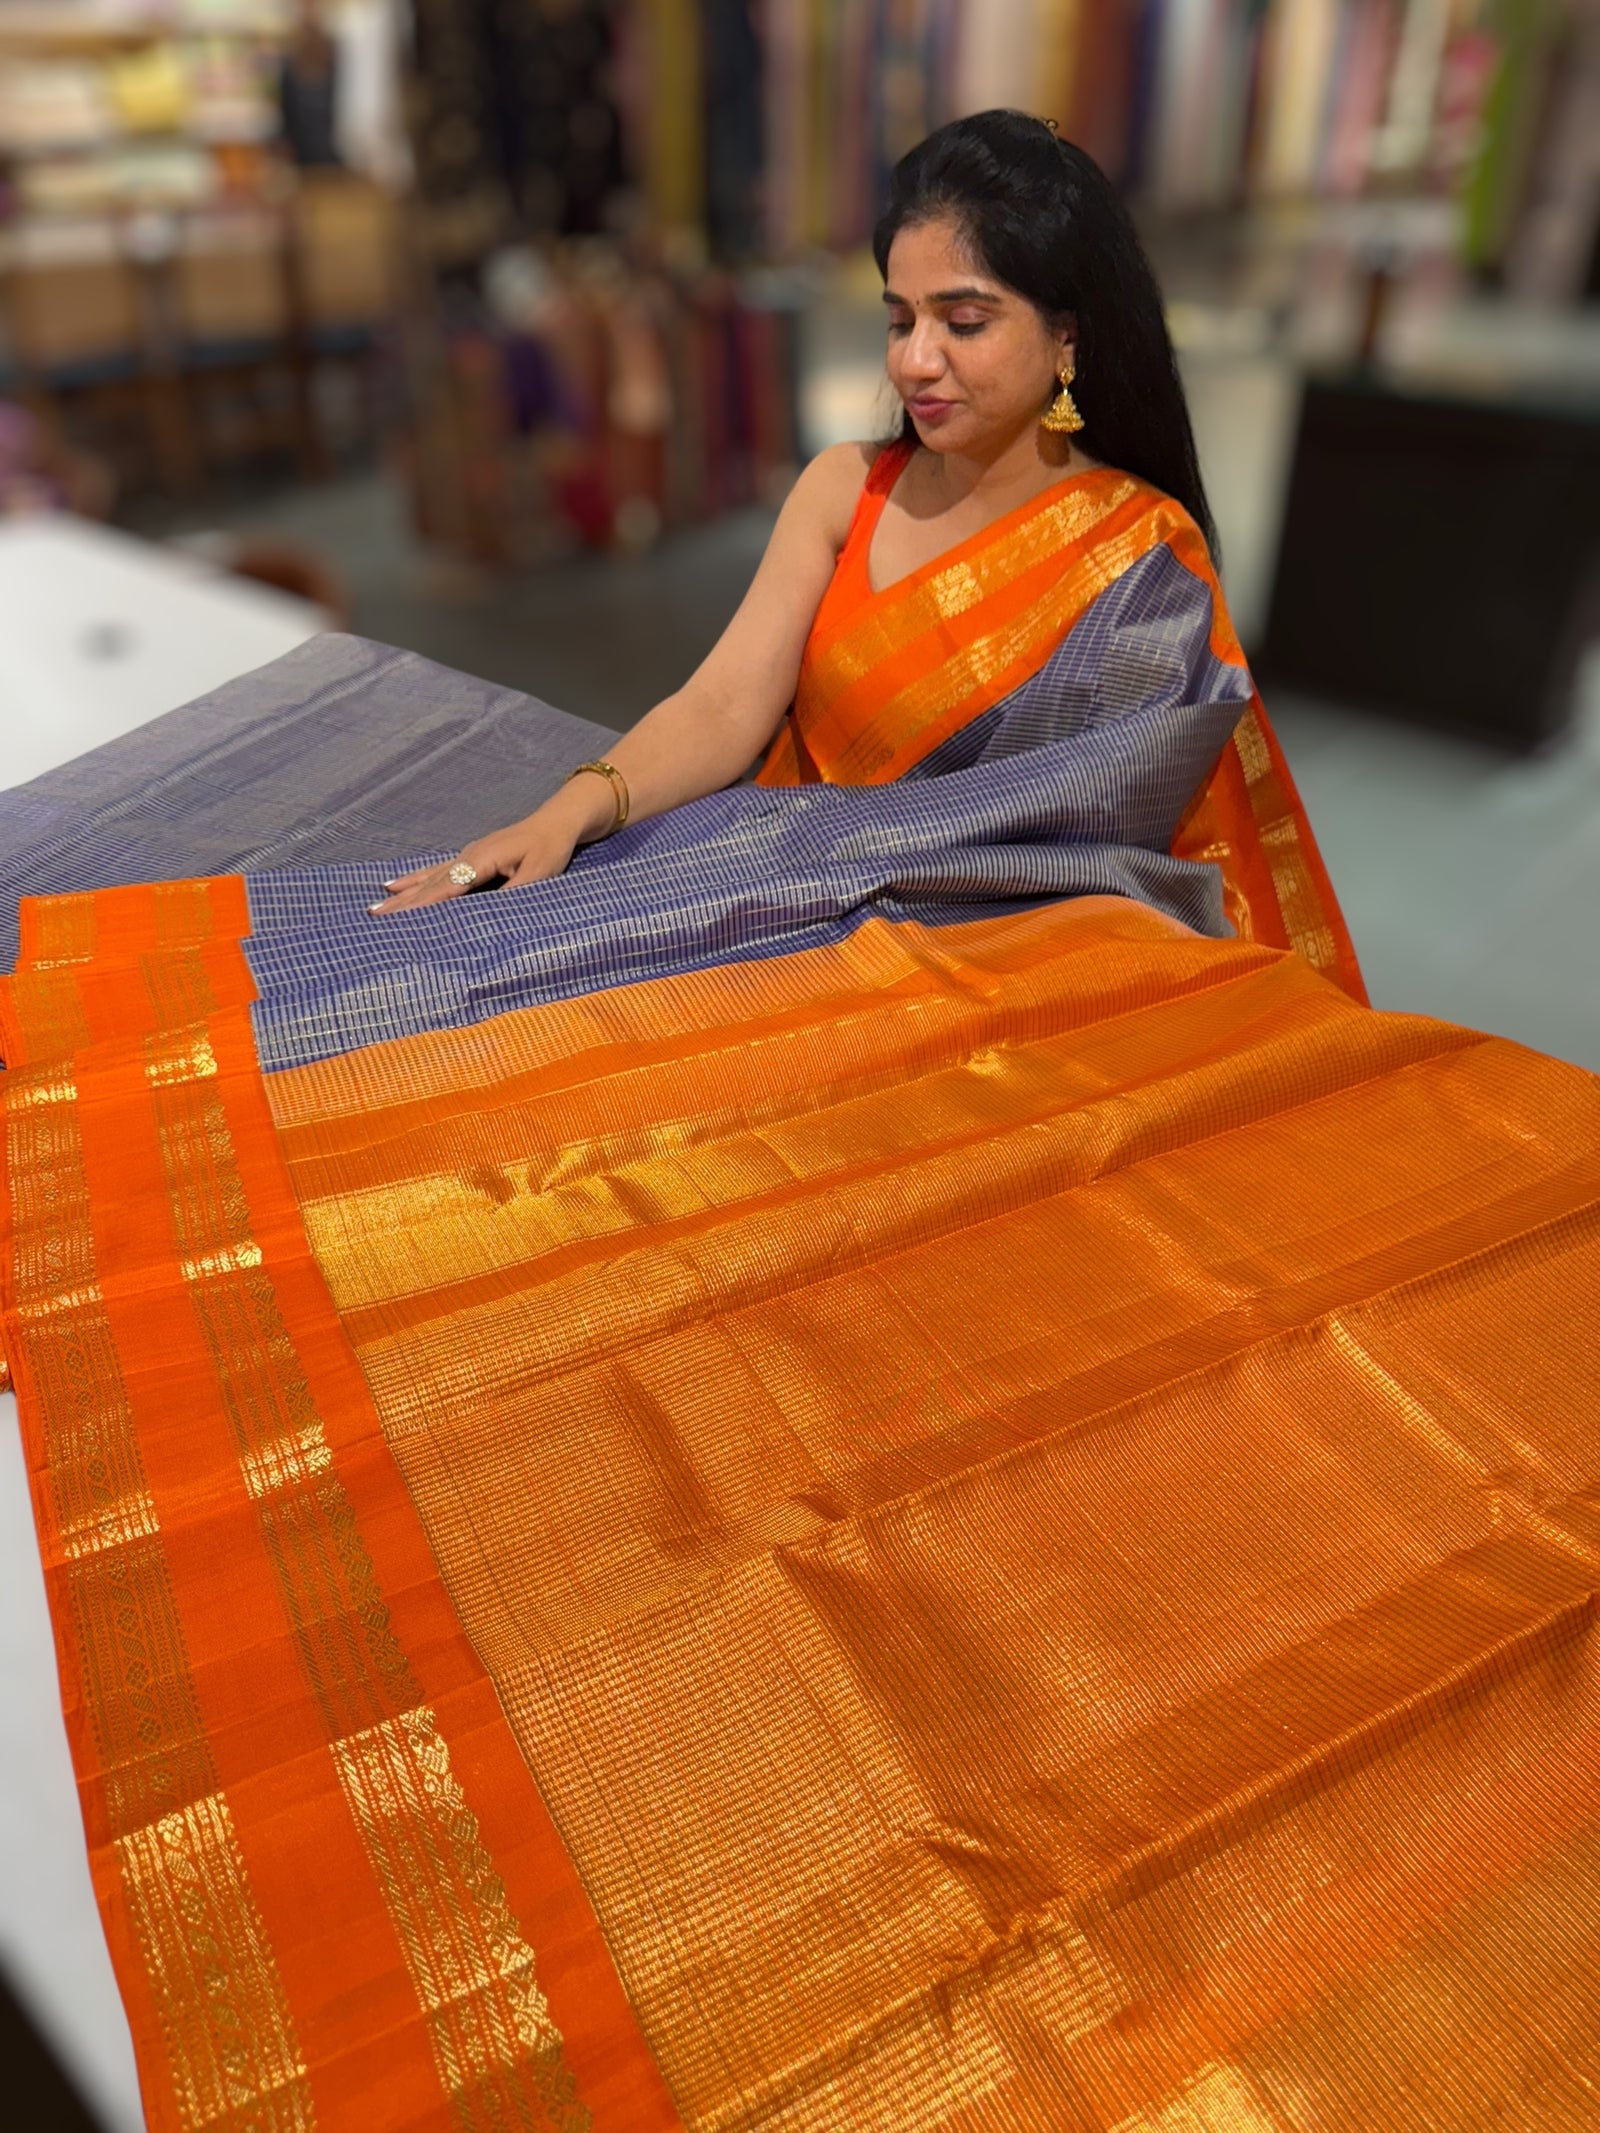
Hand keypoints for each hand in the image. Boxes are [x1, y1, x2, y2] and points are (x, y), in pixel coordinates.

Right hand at [369, 808, 580, 913]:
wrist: (556, 822)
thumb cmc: (550, 848)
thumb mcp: (540, 874)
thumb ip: (514, 894)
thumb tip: (489, 913)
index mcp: (482, 859)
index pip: (448, 886)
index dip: (423, 903)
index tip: (400, 918)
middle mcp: (468, 856)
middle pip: (430, 883)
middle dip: (402, 902)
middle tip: (374, 916)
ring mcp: (466, 855)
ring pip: (428, 878)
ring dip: (402, 893)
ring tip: (376, 906)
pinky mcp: (470, 858)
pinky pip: (436, 871)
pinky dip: (414, 880)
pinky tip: (396, 885)